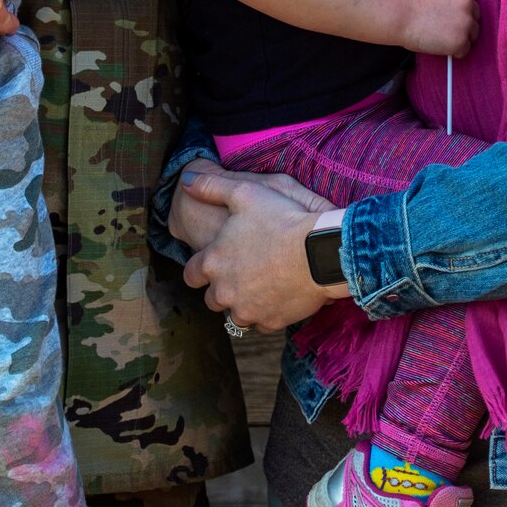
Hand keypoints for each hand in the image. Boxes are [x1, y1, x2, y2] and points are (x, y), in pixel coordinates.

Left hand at [181, 168, 341, 331]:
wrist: (319, 251)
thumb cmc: (281, 219)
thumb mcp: (244, 192)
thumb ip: (211, 187)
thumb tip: (187, 182)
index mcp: (213, 262)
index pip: (191, 275)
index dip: (199, 269)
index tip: (210, 264)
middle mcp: (224, 292)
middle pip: (211, 300)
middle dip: (221, 289)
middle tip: (240, 274)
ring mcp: (247, 311)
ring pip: (236, 315)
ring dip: (243, 304)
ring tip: (261, 286)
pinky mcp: (270, 322)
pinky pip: (262, 323)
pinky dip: (267, 313)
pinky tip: (278, 297)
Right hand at [399, 0, 479, 58]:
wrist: (401, 17)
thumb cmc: (411, 5)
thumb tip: (459, 9)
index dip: (462, 7)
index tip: (453, 14)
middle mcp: (467, 1)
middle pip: (475, 16)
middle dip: (464, 23)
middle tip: (446, 28)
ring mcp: (466, 22)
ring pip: (473, 34)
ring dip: (462, 37)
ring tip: (442, 38)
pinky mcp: (462, 40)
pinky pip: (465, 50)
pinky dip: (455, 51)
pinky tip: (441, 46)